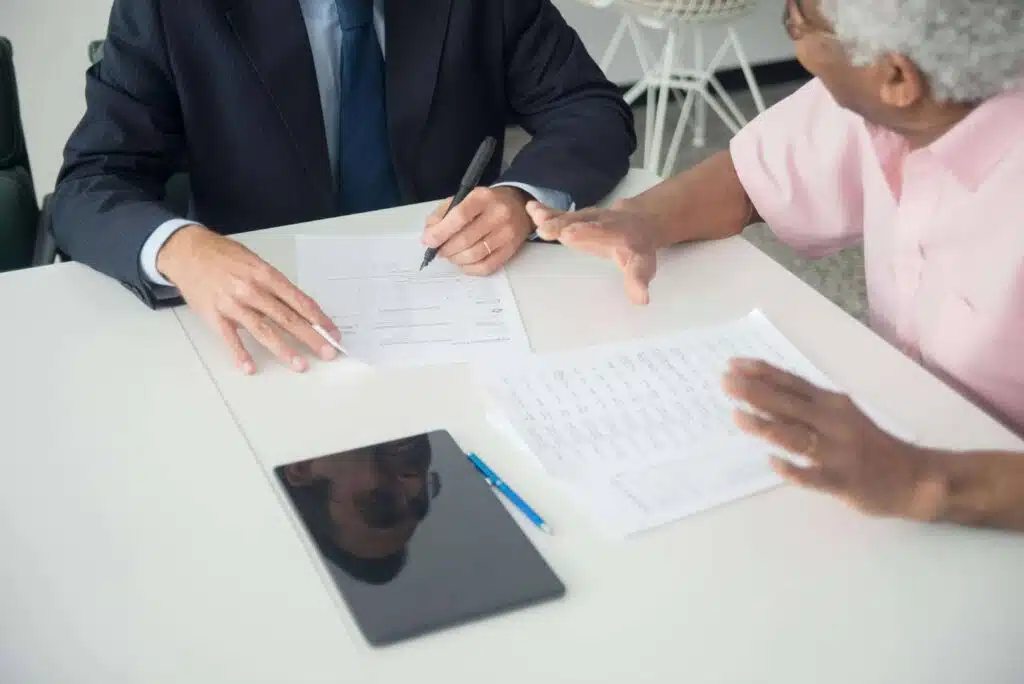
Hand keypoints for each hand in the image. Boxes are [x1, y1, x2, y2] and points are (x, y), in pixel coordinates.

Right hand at [157, 225, 340, 373]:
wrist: (187, 251)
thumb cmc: (225, 256)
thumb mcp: (255, 262)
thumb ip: (275, 286)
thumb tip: (298, 309)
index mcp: (266, 275)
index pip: (299, 300)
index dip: (319, 318)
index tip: (333, 333)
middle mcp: (252, 289)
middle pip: (287, 317)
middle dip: (311, 337)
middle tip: (328, 353)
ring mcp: (232, 303)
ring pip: (263, 330)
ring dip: (284, 350)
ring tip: (300, 365)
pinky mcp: (213, 315)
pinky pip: (229, 338)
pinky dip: (240, 354)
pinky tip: (251, 368)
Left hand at [422, 187, 532, 275]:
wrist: (519, 205)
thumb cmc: (486, 203)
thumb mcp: (464, 198)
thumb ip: (443, 214)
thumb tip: (428, 237)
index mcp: (483, 197)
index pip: (459, 216)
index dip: (441, 232)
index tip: (429, 241)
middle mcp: (498, 214)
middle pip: (466, 239)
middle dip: (447, 249)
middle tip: (440, 251)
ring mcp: (507, 234)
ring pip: (475, 255)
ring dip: (457, 259)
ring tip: (451, 256)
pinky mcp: (511, 250)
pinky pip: (487, 267)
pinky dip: (470, 269)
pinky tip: (464, 263)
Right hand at [526, 200, 659, 304]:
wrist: (638, 222)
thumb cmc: (637, 248)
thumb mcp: (643, 266)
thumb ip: (638, 281)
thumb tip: (641, 299)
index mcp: (622, 235)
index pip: (608, 236)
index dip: (590, 235)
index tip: (570, 235)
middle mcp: (604, 222)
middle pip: (587, 224)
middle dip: (570, 227)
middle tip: (550, 230)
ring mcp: (589, 218)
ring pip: (572, 217)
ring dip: (555, 218)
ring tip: (536, 218)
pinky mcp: (576, 218)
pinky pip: (561, 215)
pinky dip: (546, 213)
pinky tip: (530, 209)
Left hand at [722, 358, 944, 520]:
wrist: (914, 477)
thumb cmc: (868, 444)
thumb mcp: (841, 415)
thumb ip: (806, 407)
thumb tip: (761, 397)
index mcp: (832, 404)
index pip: (791, 383)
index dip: (762, 373)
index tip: (733, 364)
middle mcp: (833, 422)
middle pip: (788, 404)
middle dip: (754, 392)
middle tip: (724, 383)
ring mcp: (838, 452)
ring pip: (796, 437)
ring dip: (766, 425)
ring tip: (738, 417)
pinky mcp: (844, 481)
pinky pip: (815, 476)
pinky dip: (794, 469)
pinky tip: (773, 462)